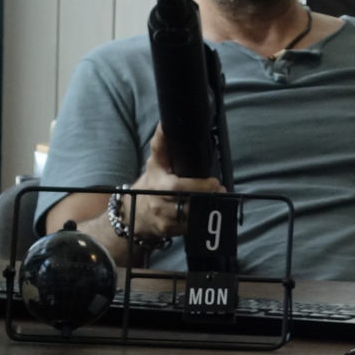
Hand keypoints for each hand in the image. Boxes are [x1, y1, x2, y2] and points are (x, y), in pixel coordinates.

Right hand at [122, 125, 226, 241]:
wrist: (133, 215)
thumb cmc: (149, 185)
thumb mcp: (154, 163)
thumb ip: (162, 144)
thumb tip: (165, 122)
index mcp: (157, 184)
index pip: (178, 187)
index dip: (199, 186)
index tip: (215, 182)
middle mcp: (159, 203)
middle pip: (189, 204)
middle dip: (209, 198)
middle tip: (221, 191)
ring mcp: (164, 220)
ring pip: (192, 218)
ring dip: (209, 210)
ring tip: (219, 201)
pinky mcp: (169, 232)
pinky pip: (190, 228)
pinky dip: (201, 221)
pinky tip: (208, 214)